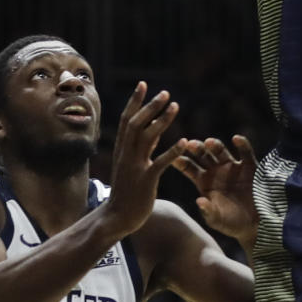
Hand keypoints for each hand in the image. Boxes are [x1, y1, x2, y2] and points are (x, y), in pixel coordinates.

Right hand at [105, 83, 182, 235]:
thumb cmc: (126, 191)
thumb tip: (153, 127)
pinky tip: (184, 142)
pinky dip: (171, 152)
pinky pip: (160, 163)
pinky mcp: (146, 181)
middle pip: (136, 124)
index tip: (143, 84)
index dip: (135, 101)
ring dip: (161, 121)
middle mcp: (126, 155)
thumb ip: (142, 146)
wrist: (116, 218)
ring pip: (147, 138)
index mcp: (122, 150)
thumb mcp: (130, 164)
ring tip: (175, 106)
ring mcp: (135, 167)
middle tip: (165, 92)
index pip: (126, 119)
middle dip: (150, 106)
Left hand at [173, 135, 258, 246]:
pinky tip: (236, 139)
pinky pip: (245, 152)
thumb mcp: (218, 220)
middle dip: (196, 149)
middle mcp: (216, 171)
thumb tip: (199, 201)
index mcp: (204, 181)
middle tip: (189, 144)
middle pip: (203, 155)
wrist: (256, 225)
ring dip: (214, 145)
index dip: (181, 162)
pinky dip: (242, 144)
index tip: (174, 158)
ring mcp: (232, 167)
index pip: (189, 167)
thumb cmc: (232, 223)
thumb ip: (208, 211)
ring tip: (208, 143)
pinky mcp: (249, 166)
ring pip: (221, 151)